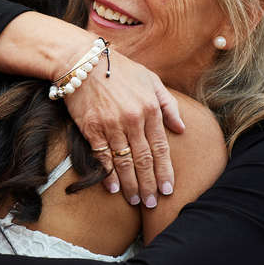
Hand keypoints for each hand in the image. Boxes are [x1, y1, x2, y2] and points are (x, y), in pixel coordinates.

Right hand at [64, 48, 183, 207]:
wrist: (82, 61)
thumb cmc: (119, 69)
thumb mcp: (150, 80)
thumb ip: (168, 104)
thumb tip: (181, 129)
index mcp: (150, 109)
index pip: (161, 148)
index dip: (165, 171)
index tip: (168, 190)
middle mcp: (133, 120)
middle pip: (144, 160)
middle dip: (150, 184)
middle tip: (152, 203)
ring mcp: (111, 126)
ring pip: (124, 162)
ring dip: (131, 185)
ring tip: (136, 200)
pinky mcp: (91, 129)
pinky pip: (102, 157)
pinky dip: (108, 175)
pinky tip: (113, 189)